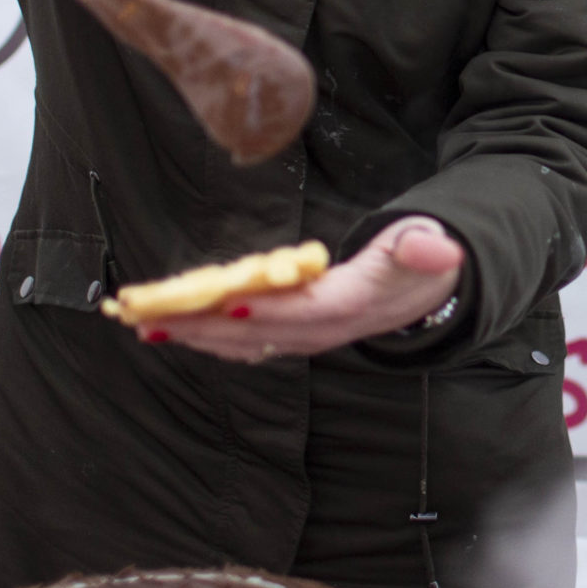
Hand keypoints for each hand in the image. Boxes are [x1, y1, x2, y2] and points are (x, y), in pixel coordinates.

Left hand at [145, 218, 465, 362]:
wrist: (428, 294)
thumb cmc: (420, 260)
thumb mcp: (430, 246)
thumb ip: (426, 249)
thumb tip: (439, 249)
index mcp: (354, 303)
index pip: (306, 309)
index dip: (268, 309)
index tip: (228, 302)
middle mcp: (324, 329)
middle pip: (260, 332)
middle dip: (206, 325)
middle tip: (155, 315)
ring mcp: (305, 336)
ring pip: (244, 341)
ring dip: (196, 335)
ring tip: (147, 324)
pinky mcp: (292, 334)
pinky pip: (245, 341)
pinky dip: (207, 336)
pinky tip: (176, 330)